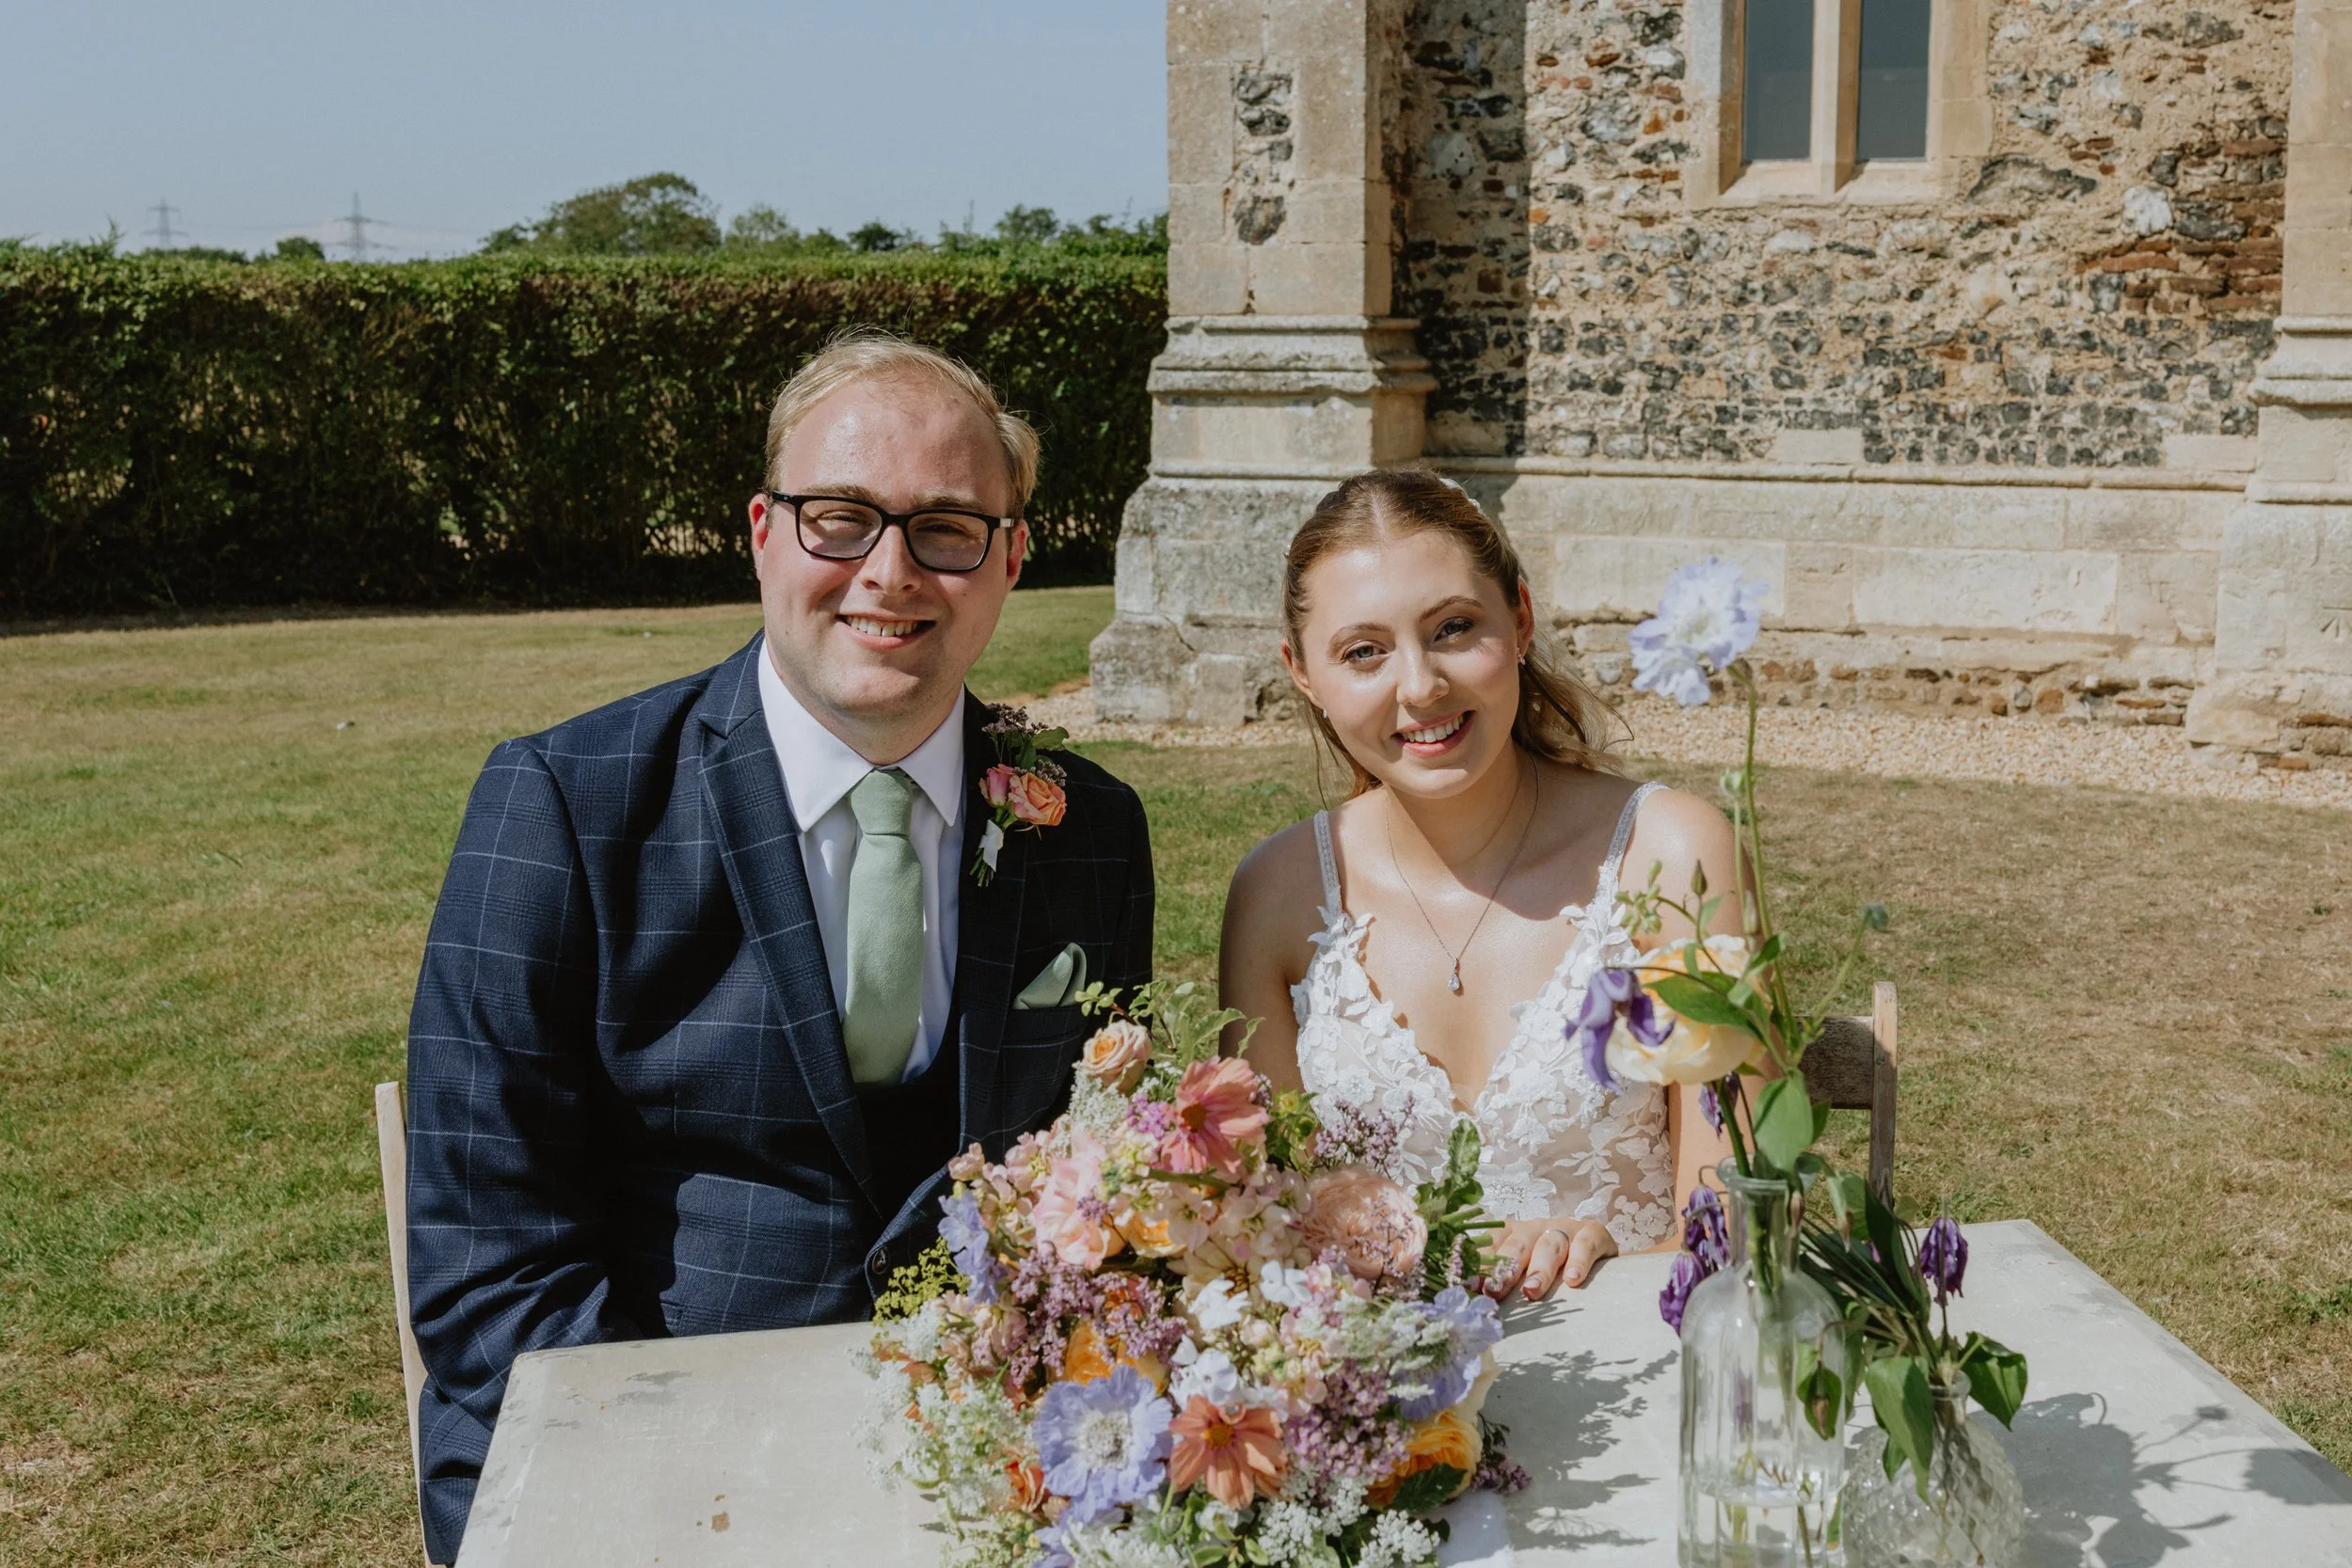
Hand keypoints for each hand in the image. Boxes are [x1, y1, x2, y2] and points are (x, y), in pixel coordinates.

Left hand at [1480, 1217, 1617, 1300]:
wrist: (1602, 1265)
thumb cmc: (1553, 1277)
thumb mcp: (1525, 1278)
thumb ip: (1504, 1288)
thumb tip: (1475, 1306)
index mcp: (1513, 1235)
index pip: (1493, 1243)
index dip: (1481, 1263)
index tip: (1471, 1286)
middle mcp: (1536, 1228)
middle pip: (1518, 1243)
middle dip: (1505, 1267)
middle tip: (1495, 1291)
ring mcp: (1566, 1229)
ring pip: (1549, 1245)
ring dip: (1539, 1269)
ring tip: (1531, 1292)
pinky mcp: (1595, 1233)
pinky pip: (1586, 1243)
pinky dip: (1579, 1260)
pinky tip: (1573, 1280)